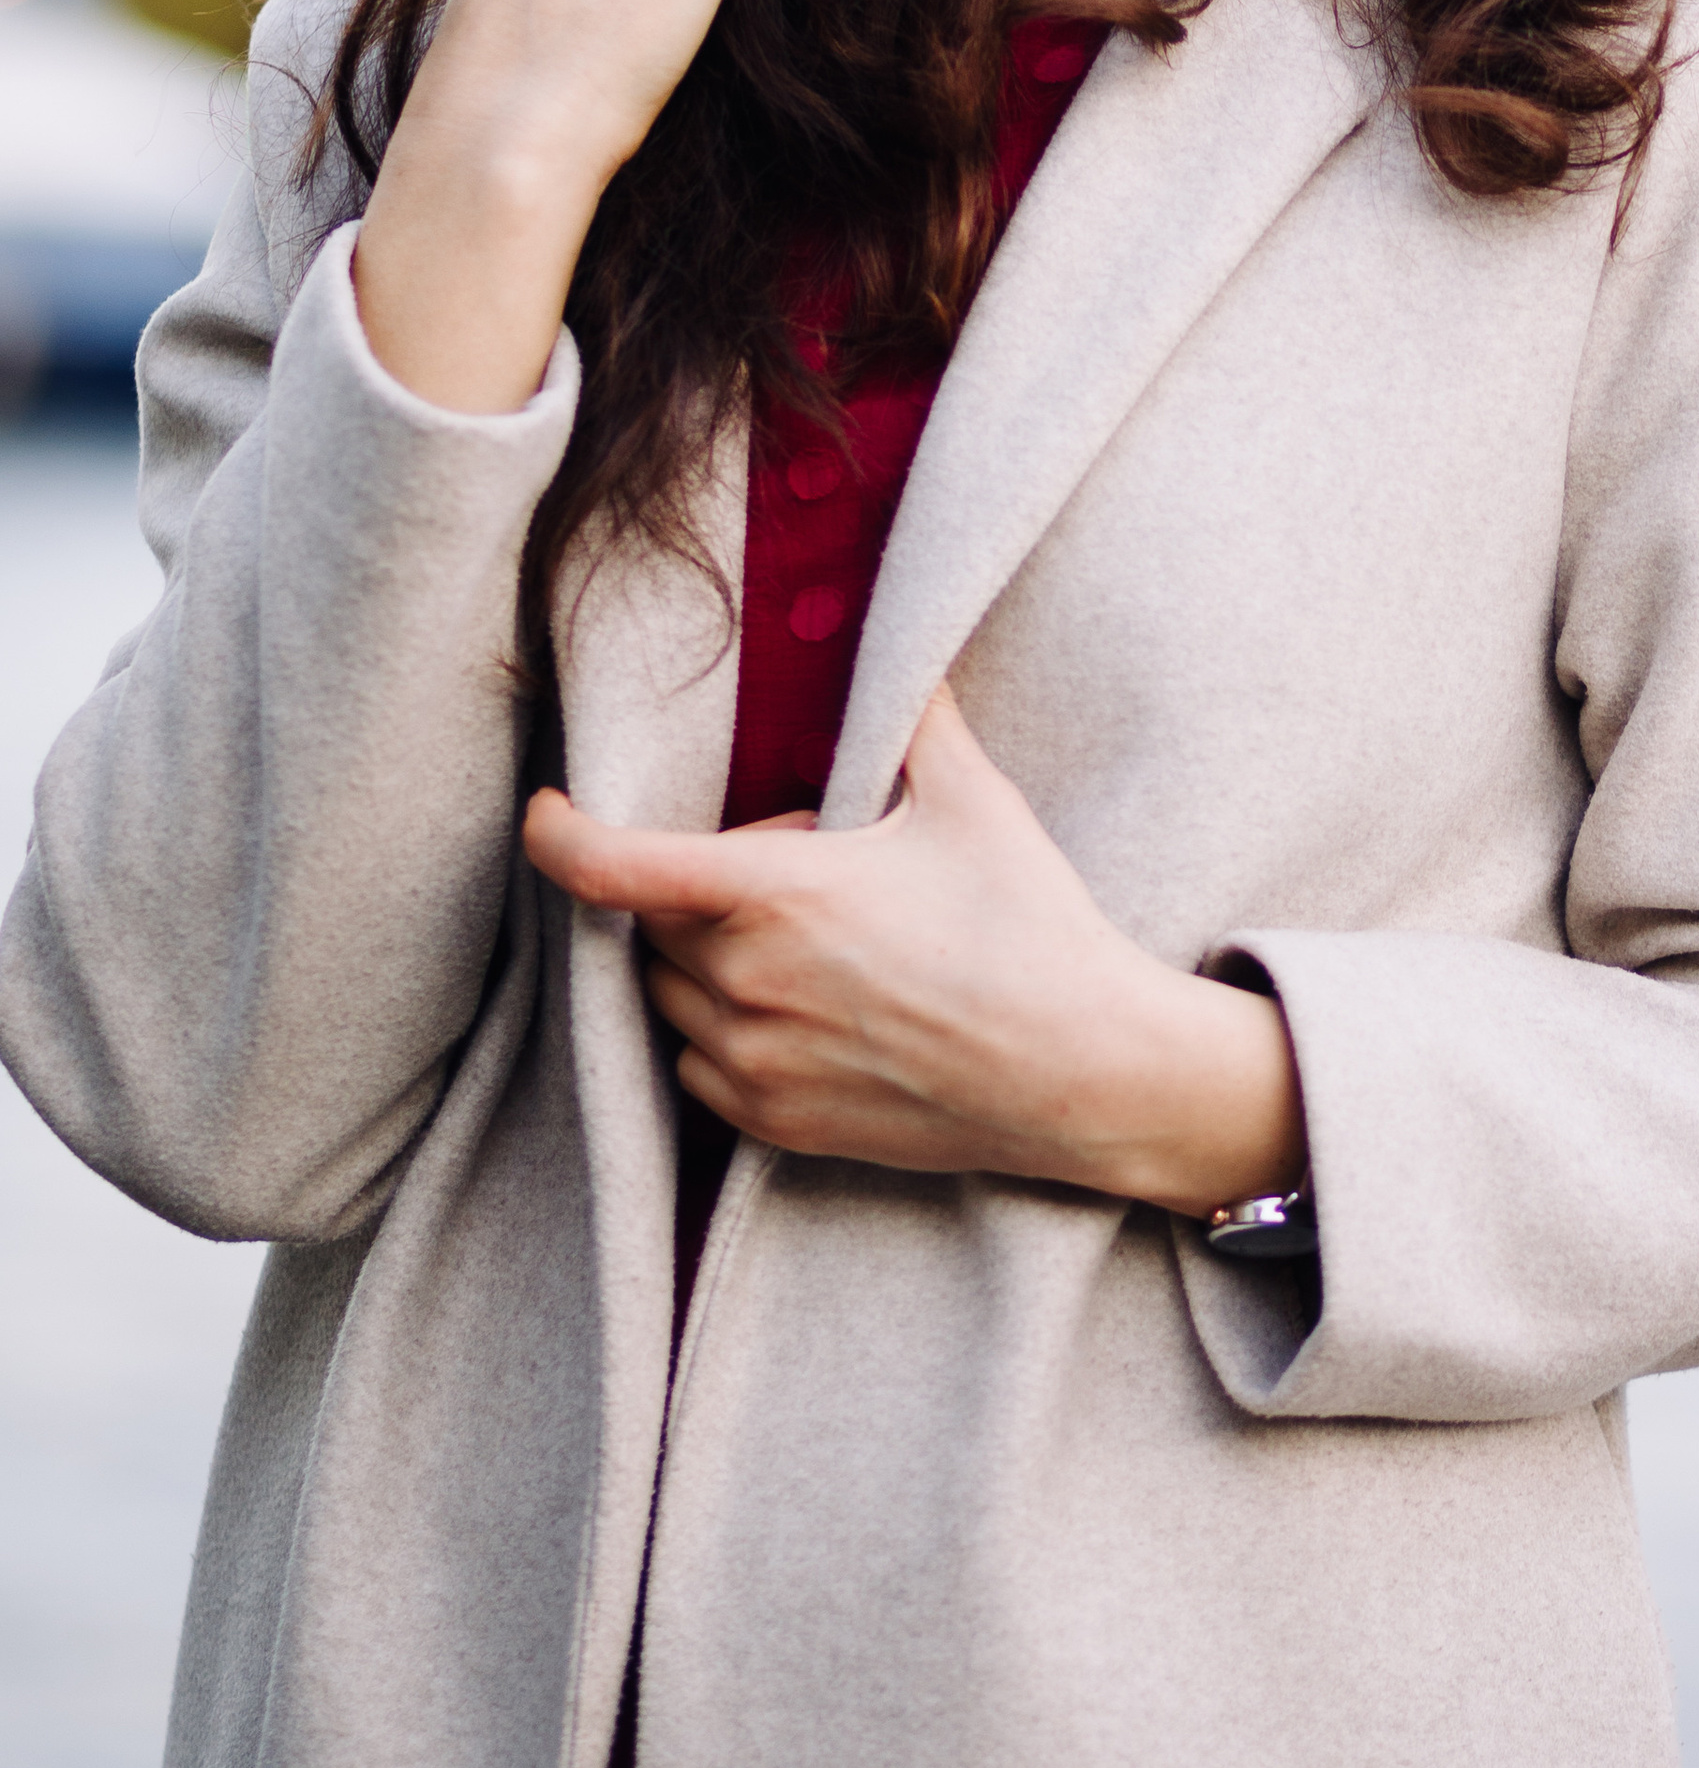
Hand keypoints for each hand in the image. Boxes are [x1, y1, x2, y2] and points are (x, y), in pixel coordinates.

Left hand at [522, 687, 1306, 1217]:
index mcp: (775, 896)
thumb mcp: (972, 802)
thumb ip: (914, 716)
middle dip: (706, 889)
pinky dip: (725, 1031)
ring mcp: (755, 1064)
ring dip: (709, 960)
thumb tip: (899, 641)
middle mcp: (745, 985)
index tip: (546, 808)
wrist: (1082, 1071)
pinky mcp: (775, 1126)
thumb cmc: (1030, 929)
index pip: (610, 867)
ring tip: (814, 945)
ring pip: (673, 997)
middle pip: (658, 924)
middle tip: (805, 875)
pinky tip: (808, 1008)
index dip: (556, 833)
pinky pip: (699, 1068)